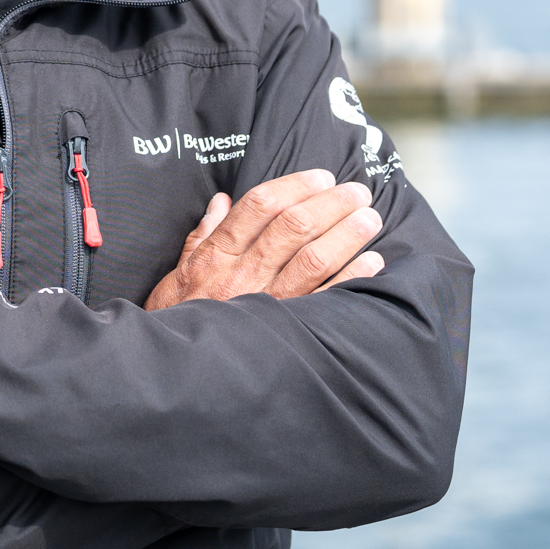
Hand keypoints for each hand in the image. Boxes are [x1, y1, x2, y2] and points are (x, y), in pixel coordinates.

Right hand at [145, 170, 384, 309]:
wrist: (177, 371)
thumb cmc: (178, 319)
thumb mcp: (178, 273)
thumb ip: (203, 235)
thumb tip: (221, 201)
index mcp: (217, 255)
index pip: (260, 206)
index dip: (296, 186)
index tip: (322, 177)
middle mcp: (243, 275)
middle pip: (294, 227)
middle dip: (331, 204)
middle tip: (358, 191)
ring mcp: (267, 303)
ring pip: (314, 259)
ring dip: (346, 234)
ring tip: (370, 218)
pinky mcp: (287, 330)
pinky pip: (325, 299)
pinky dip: (352, 277)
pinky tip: (372, 261)